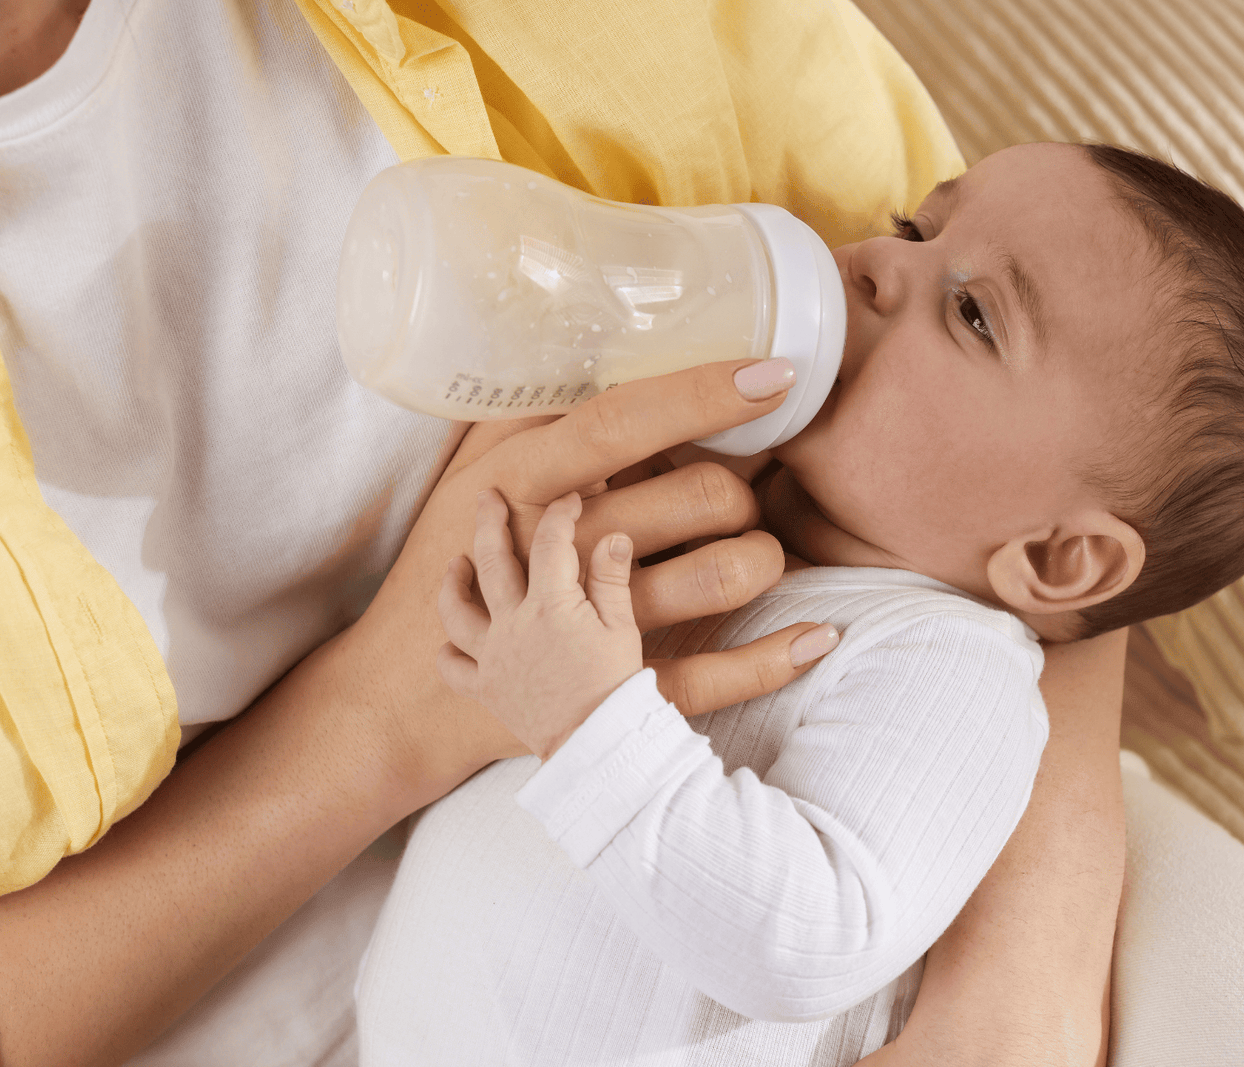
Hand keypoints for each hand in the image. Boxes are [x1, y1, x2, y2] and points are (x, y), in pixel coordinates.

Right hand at [344, 358, 835, 804]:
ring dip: (764, 557)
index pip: (624, 421)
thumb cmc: (447, 565)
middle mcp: (561, 550)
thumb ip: (535, 414)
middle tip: (738, 492)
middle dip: (746, 488)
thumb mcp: (472, 474)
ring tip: (757, 552)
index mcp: (525, 484)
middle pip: (703, 494)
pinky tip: (818, 638)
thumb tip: (609, 344)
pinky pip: (715, 676)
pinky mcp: (609, 693)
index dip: (703, 394)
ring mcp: (588, 627)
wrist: (404, 693)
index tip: (774, 372)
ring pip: (723, 573)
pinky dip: (776, 659)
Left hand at [438, 490, 641, 757]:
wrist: (595, 743)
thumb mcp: (623, 628)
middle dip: (489, 521)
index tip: (569, 501)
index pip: (551, 543)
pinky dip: (449, 653)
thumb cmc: (615, 687)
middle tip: (488, 498)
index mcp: (551, 604)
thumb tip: (612, 535)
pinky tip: (451, 642)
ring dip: (453, 582)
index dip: (560, 515)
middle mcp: (513, 624)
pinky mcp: (486, 688)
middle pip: (492, 560)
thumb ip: (612, 578)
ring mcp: (493, 656)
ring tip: (456, 564)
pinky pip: (454, 668)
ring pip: (457, 610)